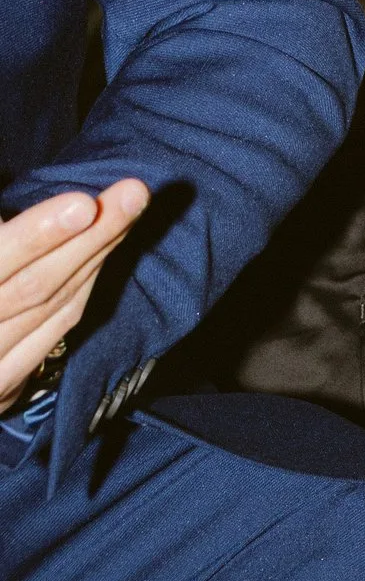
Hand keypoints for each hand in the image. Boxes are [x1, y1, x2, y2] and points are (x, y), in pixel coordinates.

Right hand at [1, 181, 149, 406]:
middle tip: (134, 192)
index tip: (83, 203)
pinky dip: (82, 292)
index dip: (37, 236)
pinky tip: (104, 256)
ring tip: (130, 207)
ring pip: (52, 309)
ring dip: (97, 257)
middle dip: (89, 238)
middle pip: (35, 287)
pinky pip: (52, 335)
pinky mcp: (1, 388)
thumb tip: (11, 200)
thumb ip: (1, 237)